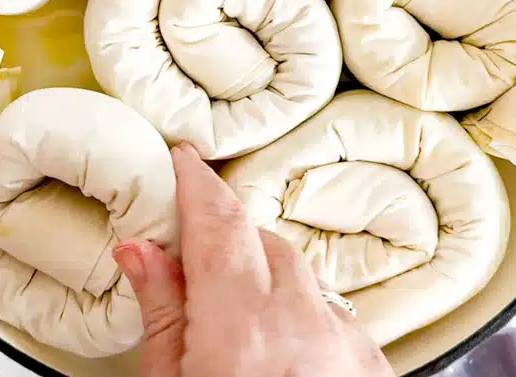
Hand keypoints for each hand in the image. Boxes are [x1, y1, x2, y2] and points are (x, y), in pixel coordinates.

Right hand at [112, 144, 394, 376]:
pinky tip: (278, 348)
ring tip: (233, 315)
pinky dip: (302, 313)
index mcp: (242, 333)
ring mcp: (348, 347)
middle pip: (261, 242)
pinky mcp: (374, 365)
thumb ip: (162, 315)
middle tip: (192, 250)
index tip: (182, 159)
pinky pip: (333, 312)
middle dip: (225, 235)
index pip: (218, 224)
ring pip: (302, 274)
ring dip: (265, 275)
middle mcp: (306, 329)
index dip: (197, 182)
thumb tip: (141, 250)